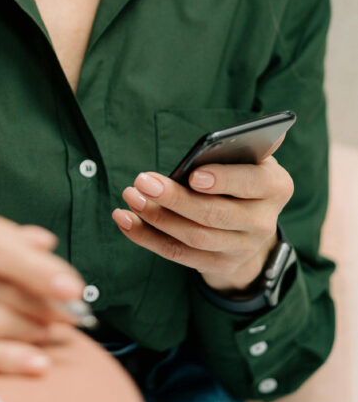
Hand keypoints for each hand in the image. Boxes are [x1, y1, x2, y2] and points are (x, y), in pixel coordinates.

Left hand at [111, 156, 293, 292]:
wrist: (250, 224)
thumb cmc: (241, 174)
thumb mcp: (248, 158)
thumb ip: (242, 146)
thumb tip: (240, 136)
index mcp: (275, 187)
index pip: (252, 184)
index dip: (224, 180)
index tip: (193, 175)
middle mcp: (263, 223)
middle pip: (215, 214)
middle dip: (175, 199)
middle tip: (142, 181)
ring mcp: (241, 248)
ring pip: (193, 237)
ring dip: (155, 217)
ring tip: (129, 196)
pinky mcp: (217, 264)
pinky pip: (177, 254)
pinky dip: (147, 237)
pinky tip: (125, 219)